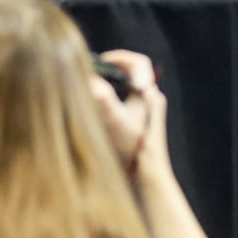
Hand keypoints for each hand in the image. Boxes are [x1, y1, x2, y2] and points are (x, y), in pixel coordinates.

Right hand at [88, 49, 169, 175]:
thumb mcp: (113, 119)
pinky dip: (110, 104)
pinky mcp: (139, 128)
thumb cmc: (132, 149)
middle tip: (91, 77)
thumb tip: (87, 78)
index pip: (139, 63)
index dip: (120, 58)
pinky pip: (125, 106)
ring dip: (109, 90)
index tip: (102, 62)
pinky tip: (95, 115)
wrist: (146, 179)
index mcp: (149, 94)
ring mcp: (146, 115)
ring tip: (91, 94)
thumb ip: (100, 96)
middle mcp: (151, 101)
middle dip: (110, 73)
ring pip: (126, 92)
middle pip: (130, 76)